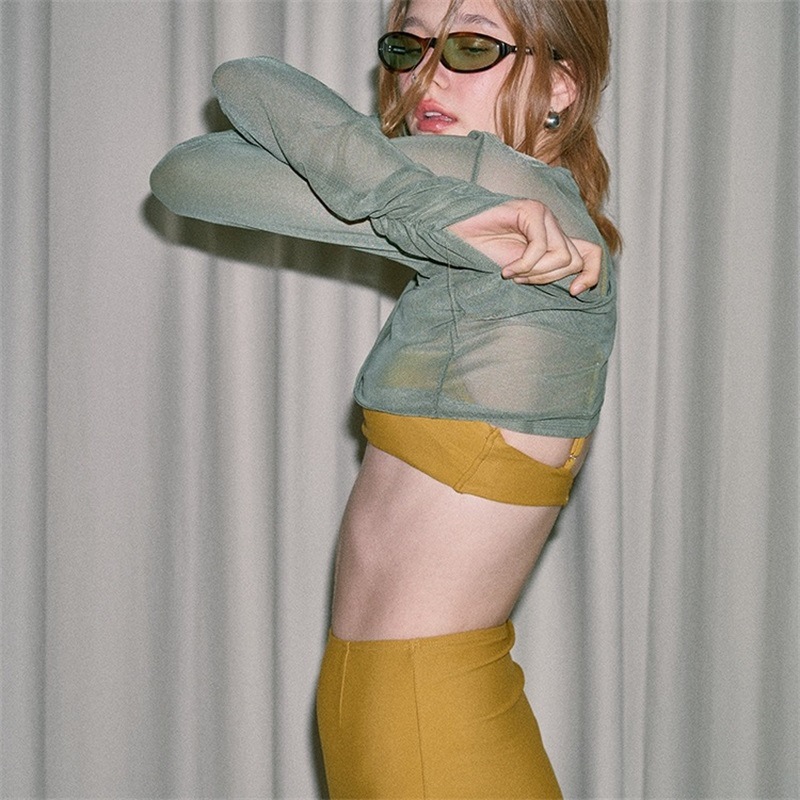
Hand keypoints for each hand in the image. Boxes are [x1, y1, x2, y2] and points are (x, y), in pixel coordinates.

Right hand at [447, 199, 600, 295]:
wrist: (456, 237)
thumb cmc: (483, 254)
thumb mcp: (522, 271)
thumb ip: (546, 272)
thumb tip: (576, 287)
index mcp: (554, 237)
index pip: (592, 253)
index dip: (592, 274)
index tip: (574, 292)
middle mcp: (553, 223)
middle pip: (575, 260)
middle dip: (548, 279)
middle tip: (521, 281)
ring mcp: (543, 214)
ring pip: (562, 255)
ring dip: (536, 273)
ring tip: (513, 274)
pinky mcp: (529, 210)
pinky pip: (540, 247)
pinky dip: (523, 265)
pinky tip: (506, 270)